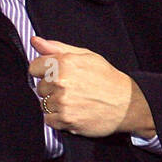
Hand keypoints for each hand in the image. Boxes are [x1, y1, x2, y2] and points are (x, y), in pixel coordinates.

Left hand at [29, 36, 155, 138]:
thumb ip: (57, 48)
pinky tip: (73, 112)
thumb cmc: (106, 78)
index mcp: (64, 63)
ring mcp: (63, 102)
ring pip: (43, 104)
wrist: (127, 103)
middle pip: (39, 87)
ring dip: (55, 104)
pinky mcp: (66, 119)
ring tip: (74, 101)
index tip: (53, 75)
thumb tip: (35, 41)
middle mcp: (61, 82)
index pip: (34, 68)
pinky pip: (49, 120)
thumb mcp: (85, 56)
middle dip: (51, 89)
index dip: (43, 72)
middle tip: (71, 89)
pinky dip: (58, 119)